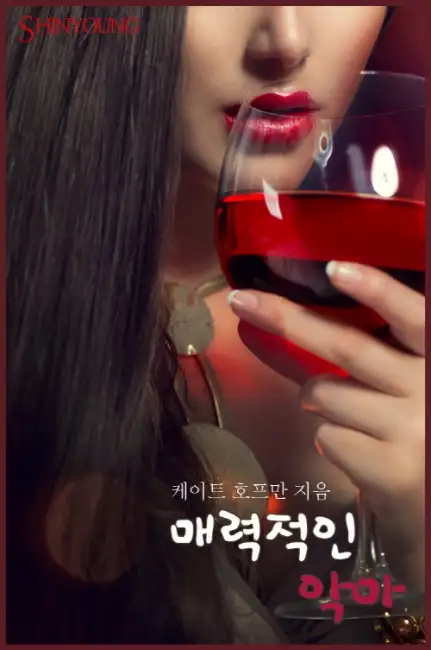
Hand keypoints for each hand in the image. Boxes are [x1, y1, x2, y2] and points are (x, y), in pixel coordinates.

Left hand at [228, 262, 423, 589]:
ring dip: (318, 402)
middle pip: (348, 348)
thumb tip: (281, 325)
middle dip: (288, 320)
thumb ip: (357, 356)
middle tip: (242, 301)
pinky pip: (327, 438)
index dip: (377, 291)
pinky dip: (331, 441)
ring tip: (357, 421)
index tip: (336, 267)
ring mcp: (414, 433)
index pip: (415, 317)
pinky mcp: (392, 472)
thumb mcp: (403, 386)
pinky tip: (364, 454)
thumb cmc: (416, 434)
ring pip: (324, 396)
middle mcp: (430, 390)